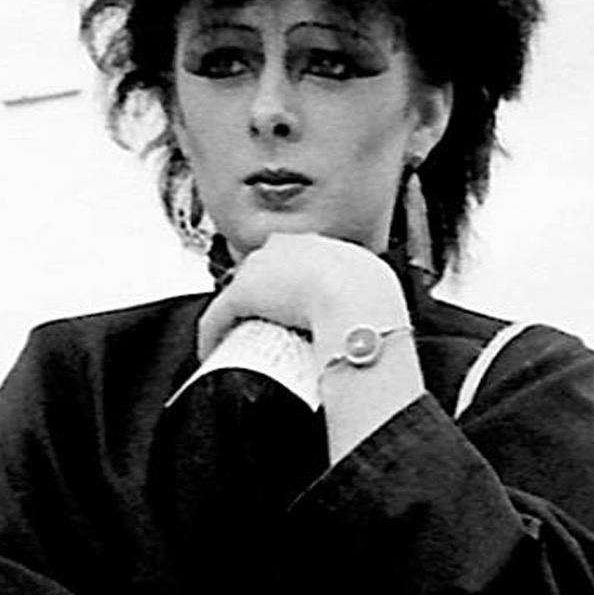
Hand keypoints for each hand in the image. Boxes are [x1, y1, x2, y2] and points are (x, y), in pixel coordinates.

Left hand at [197, 234, 398, 363]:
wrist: (357, 305)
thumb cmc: (375, 305)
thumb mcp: (379, 295)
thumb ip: (373, 304)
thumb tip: (382, 328)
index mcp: (326, 245)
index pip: (300, 258)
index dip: (294, 283)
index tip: (297, 306)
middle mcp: (291, 246)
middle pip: (266, 267)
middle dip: (262, 293)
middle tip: (266, 323)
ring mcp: (264, 268)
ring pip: (241, 289)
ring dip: (237, 312)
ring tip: (238, 338)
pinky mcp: (242, 293)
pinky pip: (219, 314)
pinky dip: (212, 333)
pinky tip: (210, 349)